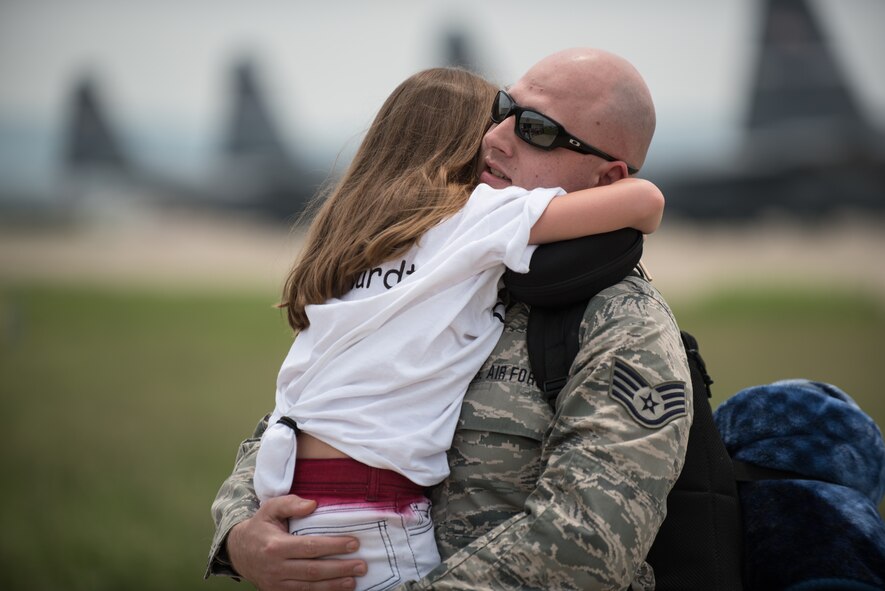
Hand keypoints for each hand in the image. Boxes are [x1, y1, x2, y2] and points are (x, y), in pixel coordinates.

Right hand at [228, 494, 366, 590]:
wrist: (238, 552)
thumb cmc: (260, 527)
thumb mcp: (270, 508)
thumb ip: (290, 504)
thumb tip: (313, 504)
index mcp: (275, 546)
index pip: (309, 547)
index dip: (333, 546)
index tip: (354, 543)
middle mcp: (275, 568)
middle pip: (313, 570)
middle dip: (339, 569)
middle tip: (361, 565)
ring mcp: (276, 583)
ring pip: (309, 587)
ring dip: (334, 585)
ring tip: (354, 581)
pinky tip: (338, 589)